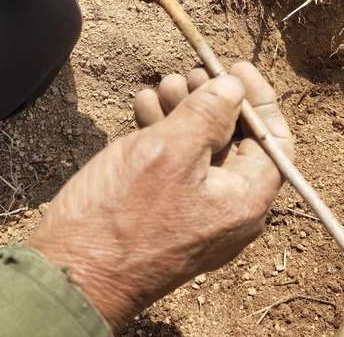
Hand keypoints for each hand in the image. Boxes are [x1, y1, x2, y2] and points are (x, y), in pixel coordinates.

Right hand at [27, 62, 292, 328]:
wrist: (69, 276)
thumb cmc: (121, 217)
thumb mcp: (170, 151)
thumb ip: (209, 114)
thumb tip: (234, 88)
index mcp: (244, 201)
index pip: (274, 141)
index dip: (259, 100)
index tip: (236, 68)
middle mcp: (228, 211)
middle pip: (237, 142)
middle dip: (214, 101)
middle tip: (190, 73)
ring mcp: (196, 214)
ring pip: (203, 150)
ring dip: (185, 113)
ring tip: (163, 84)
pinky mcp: (166, 214)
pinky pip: (177, 167)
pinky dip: (164, 134)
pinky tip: (144, 107)